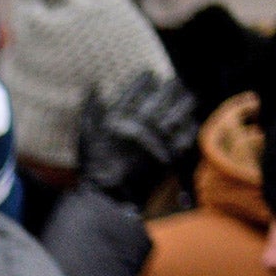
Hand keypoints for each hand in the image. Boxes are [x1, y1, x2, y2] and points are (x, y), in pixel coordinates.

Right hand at [76, 70, 197, 206]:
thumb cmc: (94, 167)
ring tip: (184, 98)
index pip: (140, 85)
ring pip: (184, 106)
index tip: (150, 76)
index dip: (147, 78)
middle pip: (168, 90)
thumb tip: (93, 86)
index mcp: (121, 116)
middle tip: (172, 84)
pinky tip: (187, 121)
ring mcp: (160, 138)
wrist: (109, 198)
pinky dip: (190, 123)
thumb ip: (90, 110)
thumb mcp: (85, 136)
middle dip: (171, 84)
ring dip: (185, 99)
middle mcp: (143, 122)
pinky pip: (190, 130)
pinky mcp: (172, 153)